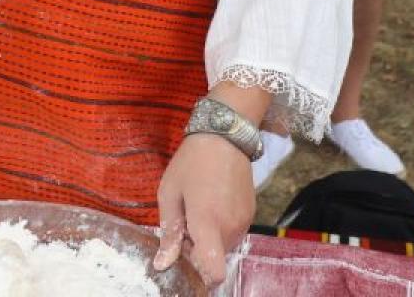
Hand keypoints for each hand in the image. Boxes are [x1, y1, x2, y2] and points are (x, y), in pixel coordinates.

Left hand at [153, 131, 251, 286]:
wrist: (225, 136)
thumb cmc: (191, 163)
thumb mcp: (169, 194)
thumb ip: (168, 233)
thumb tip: (162, 264)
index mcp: (207, 223)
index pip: (215, 272)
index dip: (200, 276)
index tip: (186, 260)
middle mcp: (230, 228)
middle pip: (214, 260)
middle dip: (197, 252)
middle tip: (184, 225)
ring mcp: (244, 222)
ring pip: (223, 247)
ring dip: (209, 240)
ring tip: (197, 211)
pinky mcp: (250, 214)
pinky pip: (232, 233)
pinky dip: (220, 228)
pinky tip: (211, 204)